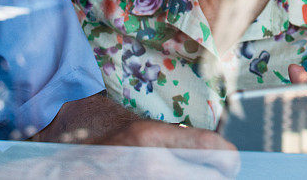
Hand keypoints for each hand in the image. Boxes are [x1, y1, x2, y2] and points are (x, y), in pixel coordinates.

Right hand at [100, 120, 238, 177]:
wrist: (75, 173)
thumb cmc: (113, 148)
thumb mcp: (144, 130)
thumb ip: (178, 138)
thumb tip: (219, 150)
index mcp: (151, 138)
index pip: (211, 147)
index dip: (229, 156)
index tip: (231, 161)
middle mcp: (152, 165)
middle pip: (212, 179)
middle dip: (219, 177)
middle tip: (219, 174)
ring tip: (196, 177)